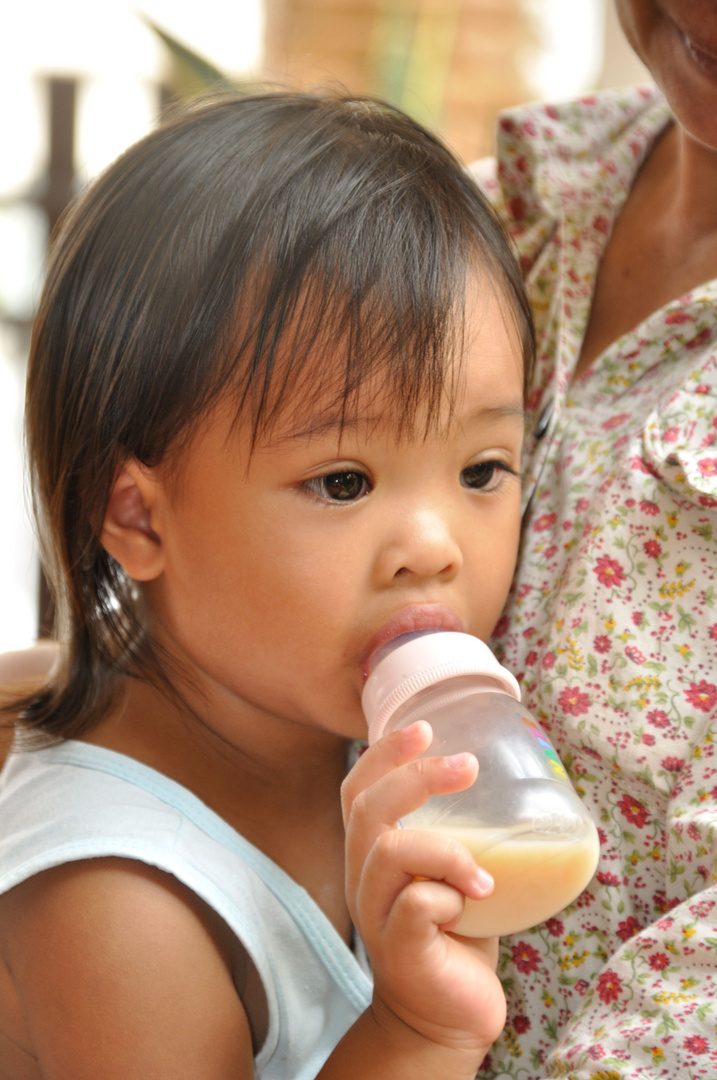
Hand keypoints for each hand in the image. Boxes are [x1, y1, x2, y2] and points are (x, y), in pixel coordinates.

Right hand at [341, 721, 505, 1060]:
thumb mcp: (455, 872)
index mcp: (372, 852)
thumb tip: (516, 780)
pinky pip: (413, 906)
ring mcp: (375, 914)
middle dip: (417, 777)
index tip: (424, 727)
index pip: (358, 788)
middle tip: (467, 765)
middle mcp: (364, 877)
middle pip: (367, 808)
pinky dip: (447, 895)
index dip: (383, 753)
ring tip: (485, 874)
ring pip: (389, 851)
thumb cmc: (456, 935)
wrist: (446, 1017)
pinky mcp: (399, 951)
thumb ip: (465, 833)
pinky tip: (472, 905)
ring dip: (446, 849)